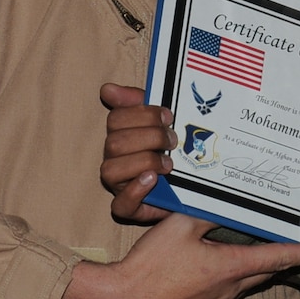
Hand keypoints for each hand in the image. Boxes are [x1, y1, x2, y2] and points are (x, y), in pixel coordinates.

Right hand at [56, 213, 299, 298]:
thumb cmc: (151, 265)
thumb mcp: (179, 226)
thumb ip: (206, 212)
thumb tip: (224, 202)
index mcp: (229, 267)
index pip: (277, 258)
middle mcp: (228, 289)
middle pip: (264, 272)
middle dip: (282, 259)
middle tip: (299, 247)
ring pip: (245, 282)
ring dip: (254, 267)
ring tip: (256, 249)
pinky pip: (225, 290)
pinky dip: (231, 276)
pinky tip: (215, 264)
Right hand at [100, 82, 174, 223]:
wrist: (192, 185)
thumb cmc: (170, 149)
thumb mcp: (159, 120)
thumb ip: (136, 101)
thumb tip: (107, 89)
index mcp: (119, 136)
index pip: (116, 119)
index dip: (143, 115)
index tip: (168, 116)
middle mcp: (114, 159)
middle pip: (114, 143)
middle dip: (149, 137)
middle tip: (173, 141)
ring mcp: (119, 185)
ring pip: (111, 170)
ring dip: (144, 162)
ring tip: (168, 164)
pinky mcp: (129, 209)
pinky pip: (120, 205)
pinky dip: (135, 191)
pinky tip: (153, 179)